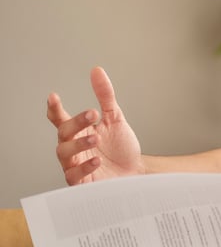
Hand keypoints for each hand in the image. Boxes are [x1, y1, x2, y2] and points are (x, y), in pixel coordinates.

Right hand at [48, 66, 143, 184]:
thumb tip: (97, 71)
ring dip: (79, 144)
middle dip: (76, 122)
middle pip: (64, 132)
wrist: (136, 171)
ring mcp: (76, 164)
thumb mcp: (115, 118)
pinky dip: (83, 167)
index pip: (61, 119)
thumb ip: (105, 96)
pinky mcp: (82, 181)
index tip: (53, 97)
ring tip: (96, 138)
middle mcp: (74, 147)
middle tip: (92, 114)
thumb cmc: (121, 147)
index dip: (54, 109)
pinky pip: (74, 175)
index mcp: (79, 131)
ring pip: (65, 153)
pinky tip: (96, 160)